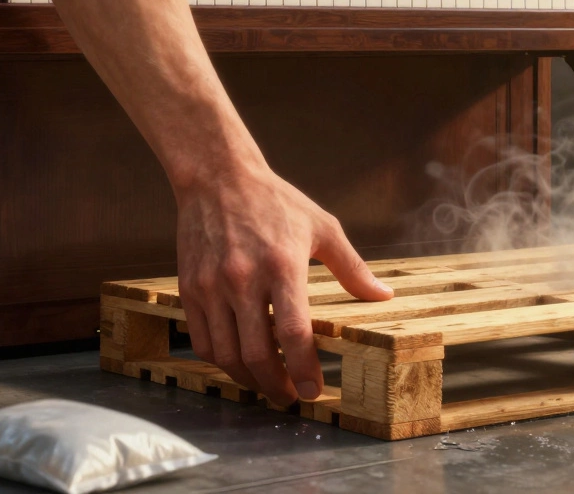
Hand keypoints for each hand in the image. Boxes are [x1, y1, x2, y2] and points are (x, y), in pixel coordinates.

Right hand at [175, 164, 393, 404]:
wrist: (217, 177)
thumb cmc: (275, 201)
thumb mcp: (322, 227)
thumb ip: (352, 267)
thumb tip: (383, 295)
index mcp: (283, 266)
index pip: (294, 333)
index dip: (304, 369)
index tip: (314, 390)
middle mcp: (244, 279)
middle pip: (258, 353)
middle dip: (277, 385)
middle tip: (291, 396)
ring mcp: (212, 286)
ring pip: (227, 354)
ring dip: (248, 380)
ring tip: (267, 385)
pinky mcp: (190, 288)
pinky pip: (203, 340)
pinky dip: (221, 362)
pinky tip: (239, 364)